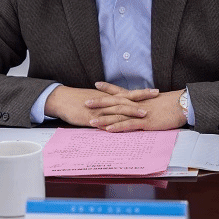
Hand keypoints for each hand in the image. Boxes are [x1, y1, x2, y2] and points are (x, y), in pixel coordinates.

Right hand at [44, 83, 158, 127]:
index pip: (128, 94)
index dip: (141, 92)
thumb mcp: (96, 100)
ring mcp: (99, 110)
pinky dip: (112, 124)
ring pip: (117, 110)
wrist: (61, 99)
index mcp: (108, 97)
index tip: (155, 91)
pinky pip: (103, 121)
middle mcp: (106, 102)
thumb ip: (109, 104)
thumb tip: (120, 107)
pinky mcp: (90, 118)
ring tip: (143, 114)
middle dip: (142, 98)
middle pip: (127, 98)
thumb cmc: (78, 100)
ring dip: (131, 111)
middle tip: (156, 95)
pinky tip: (121, 127)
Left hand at [86, 82, 186, 131]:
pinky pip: (129, 125)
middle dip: (100, 102)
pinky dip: (118, 127)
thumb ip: (148, 103)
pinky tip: (108, 130)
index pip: (121, 91)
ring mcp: (140, 113)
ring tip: (90, 120)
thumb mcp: (158, 102)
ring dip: (104, 118)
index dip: (108, 88)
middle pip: (115, 102)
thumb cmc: (173, 104)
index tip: (97, 84)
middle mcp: (137, 104)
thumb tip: (143, 106)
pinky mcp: (145, 122)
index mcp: (139, 99)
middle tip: (85, 102)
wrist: (183, 105)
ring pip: (118, 115)